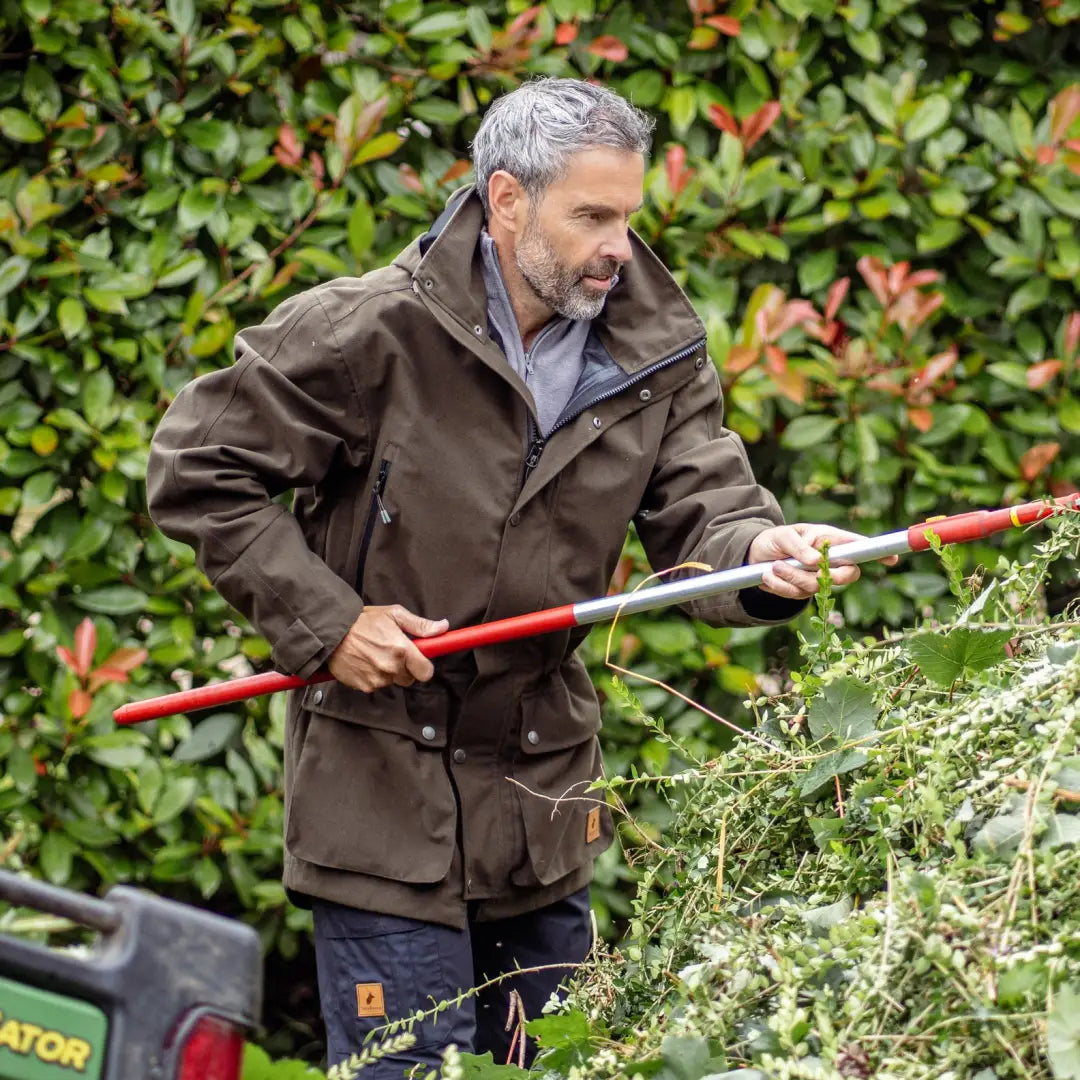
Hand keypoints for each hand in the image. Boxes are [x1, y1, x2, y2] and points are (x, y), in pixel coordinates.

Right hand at [327, 605, 448, 691]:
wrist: (331, 632)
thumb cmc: (363, 621)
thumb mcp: (394, 614)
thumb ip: (420, 625)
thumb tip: (442, 627)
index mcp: (401, 649)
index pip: (426, 672)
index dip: (424, 667)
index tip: (419, 661)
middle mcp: (391, 667)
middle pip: (409, 679)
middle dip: (404, 668)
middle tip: (391, 652)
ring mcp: (377, 678)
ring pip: (392, 682)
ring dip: (387, 672)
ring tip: (374, 654)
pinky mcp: (364, 686)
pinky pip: (376, 685)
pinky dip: (372, 677)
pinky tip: (364, 662)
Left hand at [747, 523, 899, 600]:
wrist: (755, 556)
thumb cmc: (774, 540)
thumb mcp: (783, 536)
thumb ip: (799, 547)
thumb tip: (816, 562)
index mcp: (830, 540)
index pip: (859, 548)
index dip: (877, 553)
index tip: (891, 559)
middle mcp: (829, 561)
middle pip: (846, 575)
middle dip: (826, 575)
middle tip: (804, 565)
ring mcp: (818, 579)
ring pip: (816, 587)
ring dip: (791, 577)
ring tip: (773, 567)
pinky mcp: (803, 592)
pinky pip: (797, 596)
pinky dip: (780, 586)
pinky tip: (767, 577)